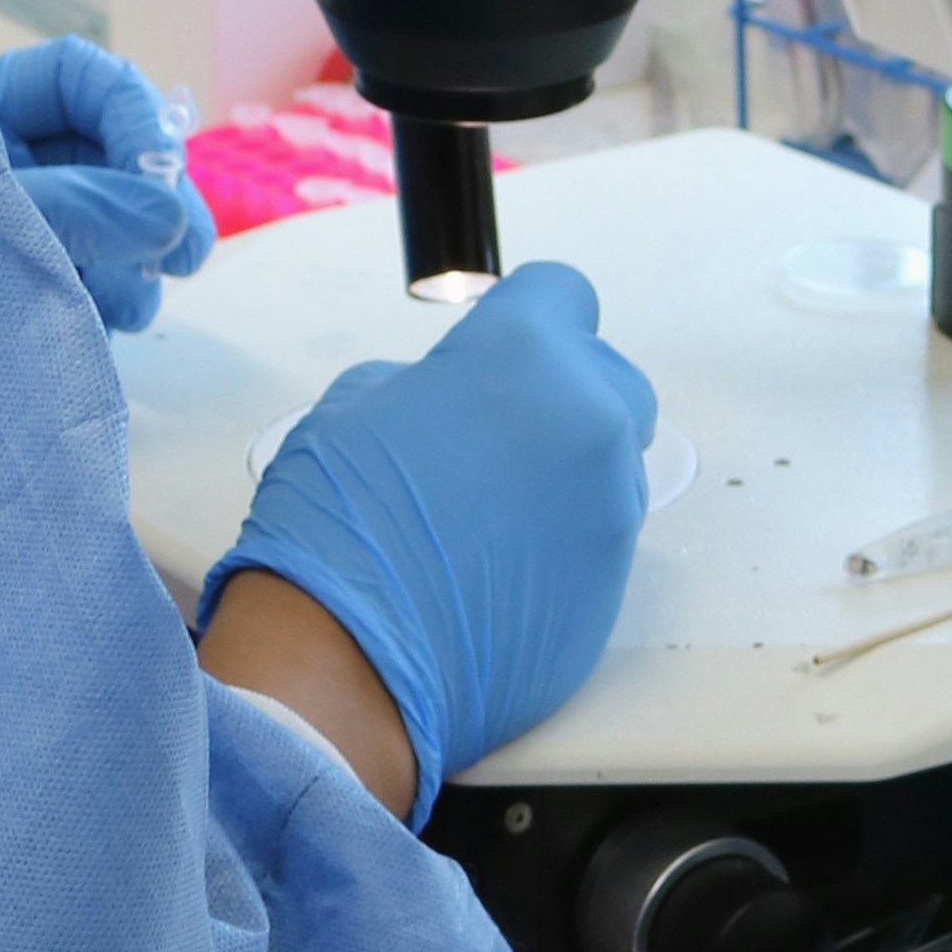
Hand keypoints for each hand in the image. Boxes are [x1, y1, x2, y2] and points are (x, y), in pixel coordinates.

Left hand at [0, 39, 213, 336]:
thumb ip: (73, 205)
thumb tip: (166, 219)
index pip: (96, 84)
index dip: (140, 121)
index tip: (159, 174)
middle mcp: (27, 158)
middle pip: (127, 161)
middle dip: (158, 207)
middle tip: (183, 255)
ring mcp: (41, 222)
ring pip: (127, 233)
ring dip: (131, 269)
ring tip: (103, 299)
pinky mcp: (46, 281)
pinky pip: (106, 288)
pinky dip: (105, 307)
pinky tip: (83, 322)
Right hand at [199, 261, 654, 811]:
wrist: (349, 657)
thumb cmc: (338, 531)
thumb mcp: (351, 407)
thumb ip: (428, 382)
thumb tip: (453, 397)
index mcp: (523, 354)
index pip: (562, 294)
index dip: (527, 314)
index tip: (506, 339)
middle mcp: (587, 421)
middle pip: (608, 378)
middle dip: (560, 393)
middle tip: (494, 430)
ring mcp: (610, 506)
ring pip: (608, 463)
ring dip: (562, 471)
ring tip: (487, 510)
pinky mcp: (614, 581)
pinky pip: (599, 535)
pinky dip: (561, 539)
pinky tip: (497, 564)